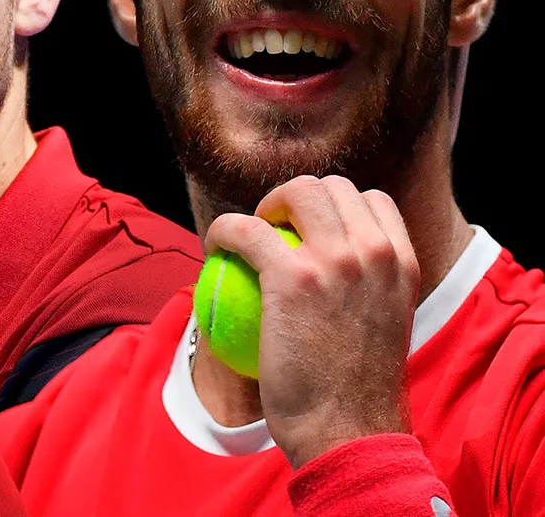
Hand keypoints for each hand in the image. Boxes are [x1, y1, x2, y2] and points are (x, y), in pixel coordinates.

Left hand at [203, 175, 420, 467]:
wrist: (348, 432)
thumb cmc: (356, 394)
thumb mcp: (383, 328)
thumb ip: (368, 293)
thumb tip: (336, 276)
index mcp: (403, 264)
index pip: (372, 201)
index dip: (334, 205)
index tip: (308, 227)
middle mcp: (376, 252)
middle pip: (331, 187)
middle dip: (295, 197)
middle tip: (272, 227)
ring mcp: (336, 260)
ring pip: (294, 192)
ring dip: (264, 205)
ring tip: (247, 234)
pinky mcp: (292, 276)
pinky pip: (244, 229)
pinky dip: (223, 231)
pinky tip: (214, 247)